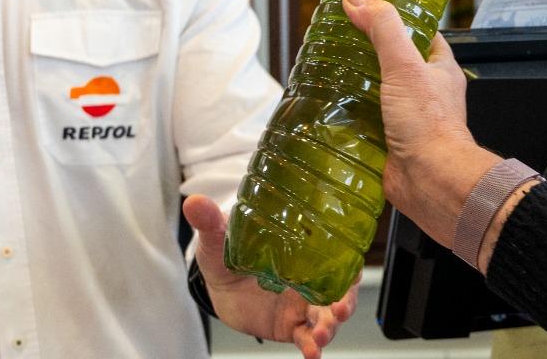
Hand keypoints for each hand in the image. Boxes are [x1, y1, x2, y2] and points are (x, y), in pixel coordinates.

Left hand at [183, 195, 357, 358]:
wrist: (219, 286)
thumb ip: (209, 222)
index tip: (353, 270)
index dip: (349, 264)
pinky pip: (306, 338)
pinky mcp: (290, 327)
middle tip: (340, 308)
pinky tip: (312, 354)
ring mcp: (301, 305)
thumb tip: (194, 203)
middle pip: (339, 291)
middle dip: (345, 302)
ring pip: (325, 318)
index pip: (336, 257)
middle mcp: (309, 280)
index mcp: (302, 254)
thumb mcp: (219, 237)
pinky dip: (312, 347)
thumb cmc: (229, 254)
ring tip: (323, 334)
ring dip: (330, 327)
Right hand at [341, 0, 500, 246]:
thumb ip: (383, 28)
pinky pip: (365, 120)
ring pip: (376, 91)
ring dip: (353, 84)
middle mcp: (425, 92)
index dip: (394, 18)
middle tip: (337, 38)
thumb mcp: (404, 65)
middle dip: (365, 52)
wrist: (430, 181)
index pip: (418, 32)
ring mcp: (407, 117)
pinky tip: (328, 106)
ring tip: (325, 68)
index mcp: (439, 68)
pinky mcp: (389, 140)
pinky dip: (347, 114)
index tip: (367, 7)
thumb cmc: (430, 127)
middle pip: (392, 61)